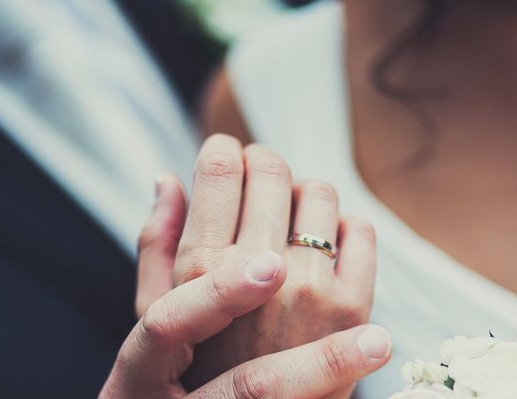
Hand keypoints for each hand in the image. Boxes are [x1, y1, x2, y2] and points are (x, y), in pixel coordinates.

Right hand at [137, 134, 386, 394]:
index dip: (224, 150)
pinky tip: (323, 247)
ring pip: (320, 192)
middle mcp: (258, 271)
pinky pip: (360, 232)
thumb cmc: (199, 367)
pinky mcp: (353, 309)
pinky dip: (343, 226)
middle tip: (258, 177)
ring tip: (291, 214)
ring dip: (303, 192)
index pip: (221, 171)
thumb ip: (156, 242)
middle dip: (262, 162)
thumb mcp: (157, 314)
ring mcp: (311, 289)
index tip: (226, 153)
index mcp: (201, 267)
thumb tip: (168, 178)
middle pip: (271, 171)